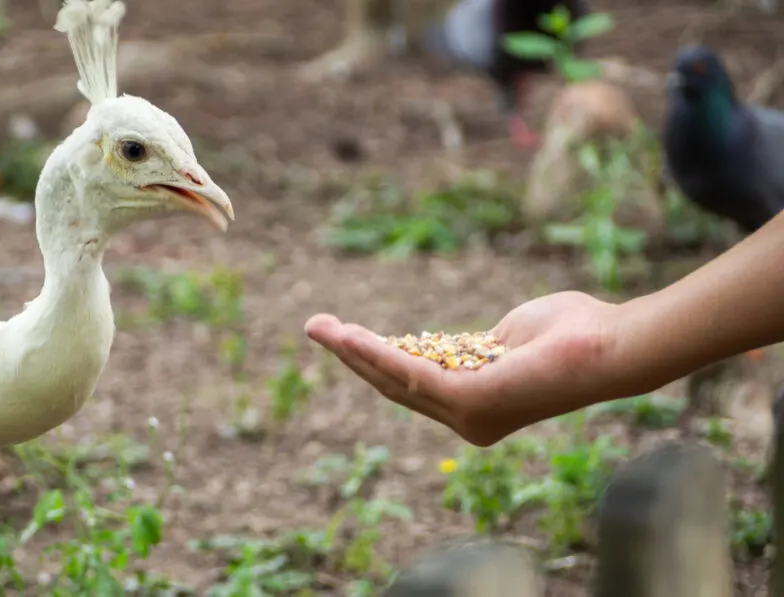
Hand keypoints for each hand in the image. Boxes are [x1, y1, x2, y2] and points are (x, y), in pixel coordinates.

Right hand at [304, 291, 621, 445]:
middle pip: (394, 384)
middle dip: (352, 356)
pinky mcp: (468, 400)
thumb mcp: (513, 333)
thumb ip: (484, 342)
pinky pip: (410, 373)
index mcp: (478, 401)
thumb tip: (476, 342)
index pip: (415, 380)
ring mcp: (467, 413)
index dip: (376, 356)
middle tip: (316, 328)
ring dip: (353, 352)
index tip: (347, 332)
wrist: (609, 344)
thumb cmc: (573, 332)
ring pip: (394, 380)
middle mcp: (468, 417)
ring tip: (319, 328)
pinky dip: (376, 353)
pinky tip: (349, 335)